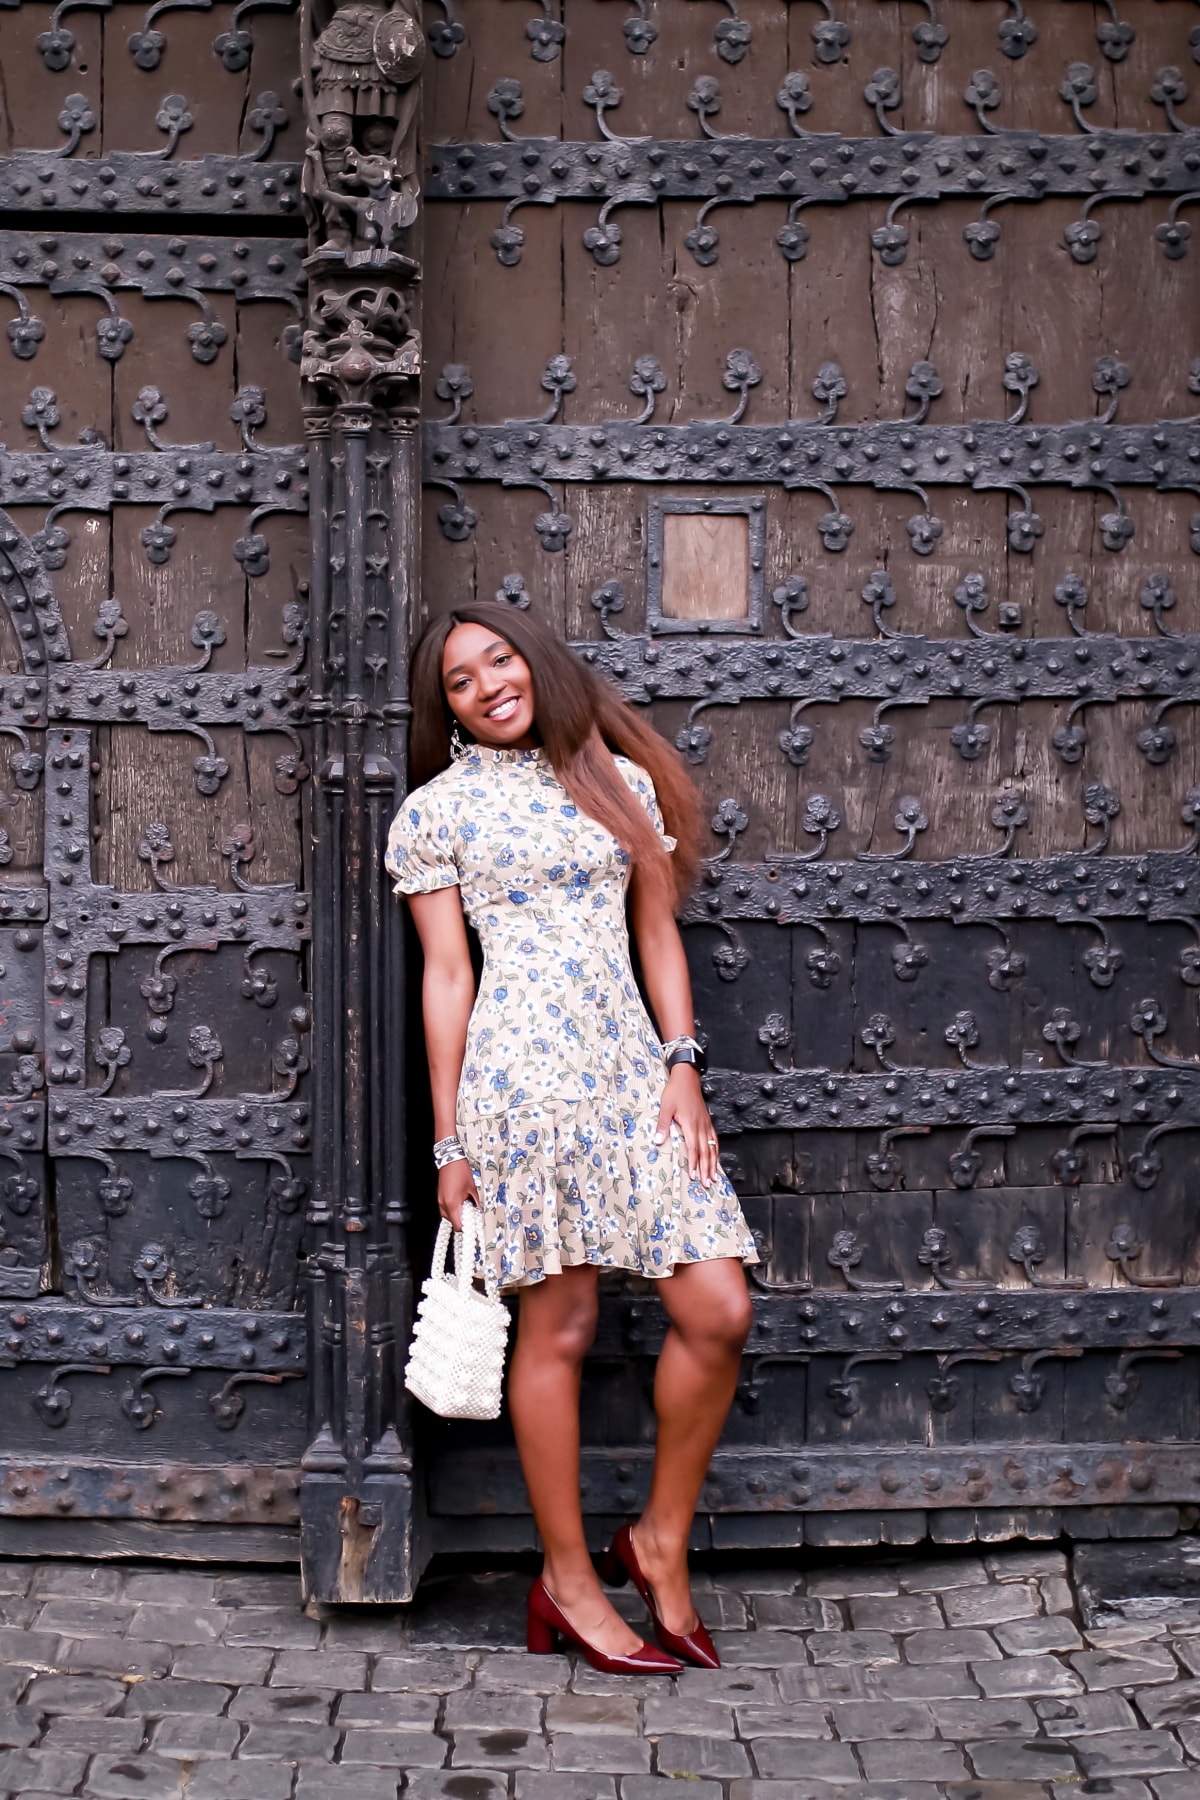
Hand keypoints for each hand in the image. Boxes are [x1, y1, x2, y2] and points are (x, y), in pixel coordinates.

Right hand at [437, 1158, 478, 1229]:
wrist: (450, 1160)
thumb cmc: (460, 1171)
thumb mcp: (472, 1189)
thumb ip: (475, 1203)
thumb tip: (478, 1211)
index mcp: (452, 1204)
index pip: (458, 1226)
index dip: (467, 1228)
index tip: (473, 1225)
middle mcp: (443, 1205)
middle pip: (453, 1222)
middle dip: (463, 1219)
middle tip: (471, 1212)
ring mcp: (440, 1201)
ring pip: (449, 1216)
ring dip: (458, 1213)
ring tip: (466, 1203)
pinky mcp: (439, 1197)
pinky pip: (446, 1208)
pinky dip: (454, 1208)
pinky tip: (460, 1200)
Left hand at [654, 1064, 720, 1185]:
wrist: (687, 1078)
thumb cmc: (675, 1091)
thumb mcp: (665, 1107)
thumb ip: (663, 1125)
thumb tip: (657, 1141)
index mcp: (690, 1124)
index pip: (693, 1148)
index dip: (694, 1163)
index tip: (693, 1176)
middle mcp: (701, 1126)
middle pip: (705, 1152)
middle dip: (706, 1169)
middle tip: (707, 1183)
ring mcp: (706, 1124)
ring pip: (712, 1147)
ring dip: (713, 1163)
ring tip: (714, 1176)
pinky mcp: (708, 1121)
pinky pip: (714, 1139)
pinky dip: (716, 1151)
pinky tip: (716, 1158)